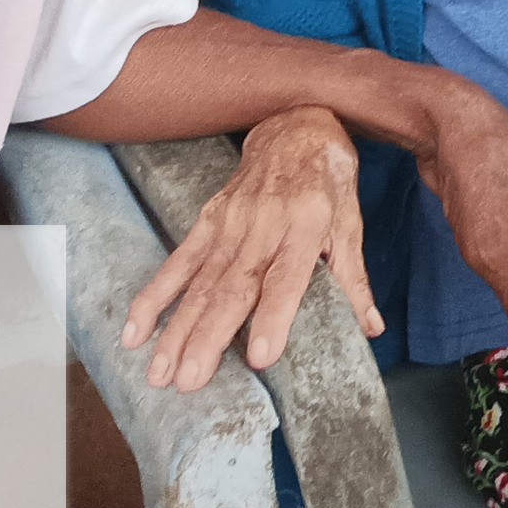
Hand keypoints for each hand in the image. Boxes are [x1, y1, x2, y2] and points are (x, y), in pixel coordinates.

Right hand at [121, 105, 379, 392]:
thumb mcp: (351, 222)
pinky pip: (177, 262)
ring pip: (199, 282)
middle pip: (232, 287)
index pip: (287, 277)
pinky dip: (154, 297)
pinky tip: (135, 330)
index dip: (273, 317)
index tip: (259, 357)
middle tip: (190, 382)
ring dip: (176, 329)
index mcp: (306, 225)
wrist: (295, 124)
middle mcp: (263, 225)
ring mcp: (229, 222)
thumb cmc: (328, 180)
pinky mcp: (207, 219)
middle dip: (208, 337)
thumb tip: (372, 328)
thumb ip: (354, 278)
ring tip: (160, 373)